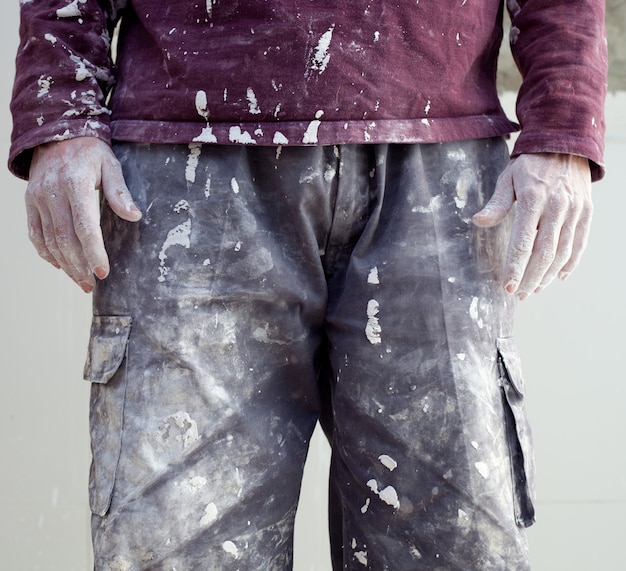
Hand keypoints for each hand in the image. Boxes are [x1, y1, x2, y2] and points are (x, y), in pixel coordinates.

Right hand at [25, 137, 141, 291]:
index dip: (94, 252)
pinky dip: (45, 252)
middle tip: (92, 285)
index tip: (103, 272)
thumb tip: (135, 216)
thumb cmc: (90, 152)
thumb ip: (120, 192)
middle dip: (79, 266)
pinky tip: (60, 265)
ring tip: (81, 281)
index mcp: (75, 184)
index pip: (84, 227)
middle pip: (65, 240)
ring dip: (65, 264)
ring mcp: (38, 198)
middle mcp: (52, 193)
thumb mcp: (111, 165)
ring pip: (49, 240)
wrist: (58, 133)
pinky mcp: (30, 202)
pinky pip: (35, 233)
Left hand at [472, 153, 592, 298]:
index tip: (507, 286)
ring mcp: (575, 210)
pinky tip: (559, 278)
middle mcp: (557, 207)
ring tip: (533, 289)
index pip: (523, 242)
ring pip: (563, 253)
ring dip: (548, 275)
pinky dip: (570, 264)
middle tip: (518, 295)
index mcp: (534, 199)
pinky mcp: (586, 212)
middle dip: (531, 278)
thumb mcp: (508, 179)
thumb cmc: (530, 164)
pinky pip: (579, 244)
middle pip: (544, 253)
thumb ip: (496, 204)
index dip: (515, 267)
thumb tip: (478, 221)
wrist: (565, 143)